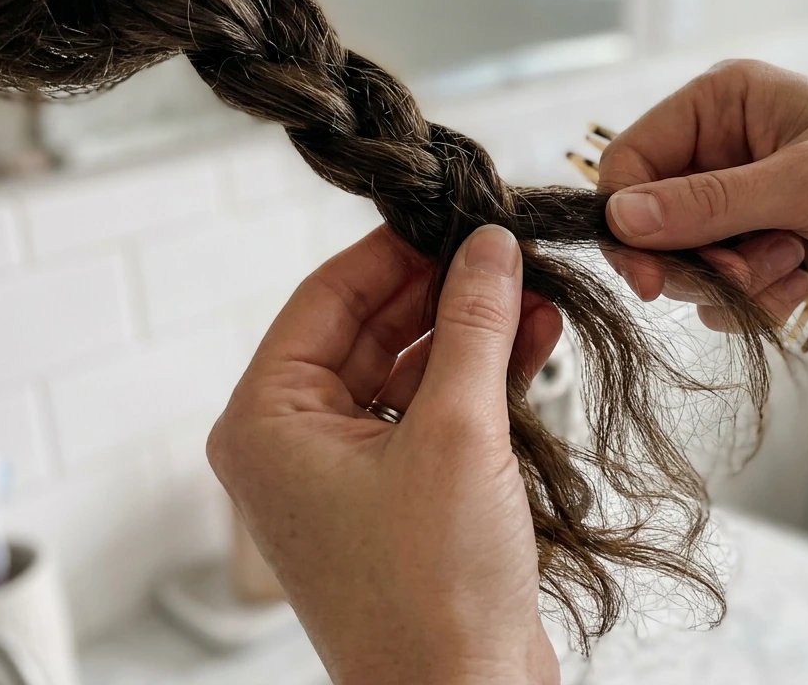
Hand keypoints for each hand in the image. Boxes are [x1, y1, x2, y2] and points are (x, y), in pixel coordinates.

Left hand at [207, 225, 562, 684]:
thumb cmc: (431, 593)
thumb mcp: (457, 434)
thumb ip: (474, 326)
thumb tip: (489, 246)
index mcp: (269, 421)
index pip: (326, 298)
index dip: (394, 251)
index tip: (455, 214)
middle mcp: (299, 442)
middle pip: (374, 330)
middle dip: (448, 292)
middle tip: (509, 250)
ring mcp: (352, 471)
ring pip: (414, 370)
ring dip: (477, 334)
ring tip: (539, 293)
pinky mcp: (404, 494)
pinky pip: (439, 414)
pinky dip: (485, 380)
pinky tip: (536, 343)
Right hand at [598, 60, 807, 328]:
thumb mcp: (805, 181)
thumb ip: (709, 204)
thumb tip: (620, 218)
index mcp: (722, 105)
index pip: (632, 161)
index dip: (628, 219)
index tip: (646, 276)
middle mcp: (723, 150)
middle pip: (652, 222)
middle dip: (697, 259)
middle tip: (744, 272)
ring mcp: (744, 204)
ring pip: (687, 265)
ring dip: (736, 281)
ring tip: (795, 265)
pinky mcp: (764, 250)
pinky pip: (724, 293)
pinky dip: (758, 301)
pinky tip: (806, 283)